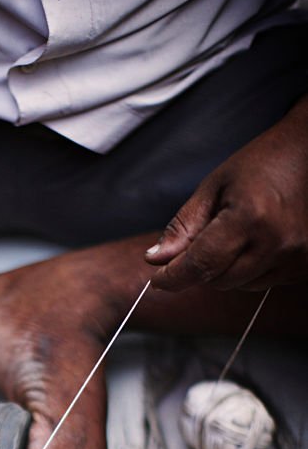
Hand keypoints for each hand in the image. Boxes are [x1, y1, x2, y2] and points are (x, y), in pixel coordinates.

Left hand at [145, 98, 307, 291]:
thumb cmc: (262, 163)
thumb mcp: (214, 186)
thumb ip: (184, 226)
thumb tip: (155, 259)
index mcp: (251, 217)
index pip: (201, 265)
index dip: (173, 278)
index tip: (158, 280)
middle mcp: (277, 241)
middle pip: (219, 281)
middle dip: (203, 268)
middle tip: (206, 240)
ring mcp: (296, 255)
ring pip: (241, 285)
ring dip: (229, 269)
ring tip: (240, 232)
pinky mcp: (307, 264)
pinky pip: (265, 282)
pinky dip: (253, 269)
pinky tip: (260, 240)